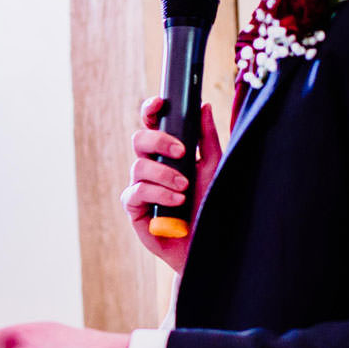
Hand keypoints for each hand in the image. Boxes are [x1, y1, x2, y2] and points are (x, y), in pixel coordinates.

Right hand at [121, 97, 222, 272]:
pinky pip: (136, 192)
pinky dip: (158, 193)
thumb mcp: (214, 168)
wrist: (208, 243)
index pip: (153, 126)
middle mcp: (150, 168)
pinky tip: (175, 201)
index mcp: (167, 154)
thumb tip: (203, 106)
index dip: (151, 111)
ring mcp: (140, 188)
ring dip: (164, 174)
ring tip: (185, 188)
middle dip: (159, 141)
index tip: (160, 103)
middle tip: (182, 152)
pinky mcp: (134, 209)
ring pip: (138, 166)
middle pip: (139, 140)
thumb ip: (207, 139)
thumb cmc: (209, 206)